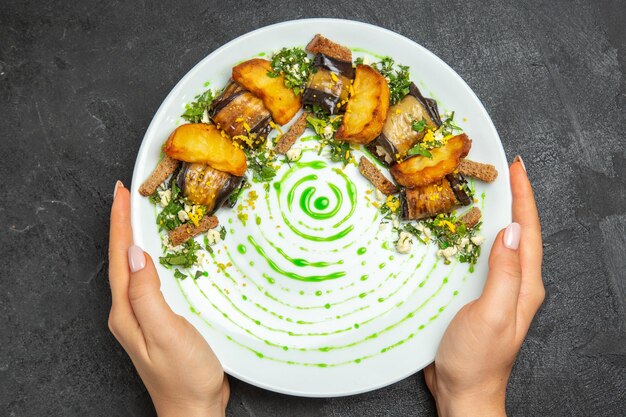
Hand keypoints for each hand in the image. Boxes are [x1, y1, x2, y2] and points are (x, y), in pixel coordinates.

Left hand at [108, 182, 228, 416]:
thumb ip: (147, 294)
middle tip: (128, 194)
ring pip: (136, 267)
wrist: (195, 409)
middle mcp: (130, 311)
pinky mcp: (160, 319)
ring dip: (136, 237)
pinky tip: (162, 252)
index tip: (121, 193)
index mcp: (127, 311)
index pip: (119, 257)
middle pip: (122, 258)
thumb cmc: (183, 377)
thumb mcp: (165, 333)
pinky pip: (151, 279)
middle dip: (123, 223)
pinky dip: (154, 257)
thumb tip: (136, 254)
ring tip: (140, 213)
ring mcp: (144, 316)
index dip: (120, 223)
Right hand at [424, 156, 544, 416]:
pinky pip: (478, 257)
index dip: (523, 198)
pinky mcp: (475, 295)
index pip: (527, 231)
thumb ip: (504, 274)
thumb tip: (509, 231)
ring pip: (497, 242)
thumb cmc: (477, 360)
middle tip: (498, 171)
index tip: (516, 168)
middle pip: (517, 232)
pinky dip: (470, 236)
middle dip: (511, 199)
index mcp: (524, 285)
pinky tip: (456, 230)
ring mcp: (495, 289)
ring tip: (479, 191)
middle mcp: (514, 283)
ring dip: (491, 215)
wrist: (462, 391)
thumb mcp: (491, 314)